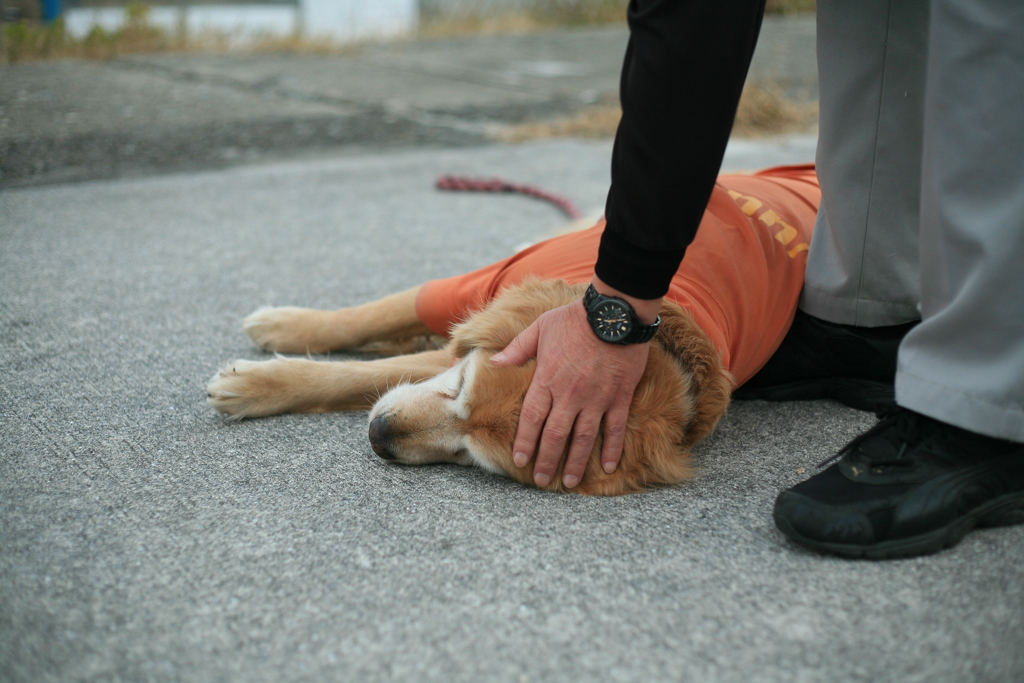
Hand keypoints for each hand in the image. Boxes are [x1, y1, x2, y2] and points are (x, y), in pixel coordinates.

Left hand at [491, 281, 657, 488]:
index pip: (532, 419)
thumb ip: (518, 349)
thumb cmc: (575, 318)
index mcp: (547, 379)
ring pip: (584, 439)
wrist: (615, 313)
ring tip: (570, 482)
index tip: (521, 460)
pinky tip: (609, 467)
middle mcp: (570, 394)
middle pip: (555, 435)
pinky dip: (612, 449)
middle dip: (547, 461)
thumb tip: (494, 363)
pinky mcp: (619, 397)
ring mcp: (596, 398)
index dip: (525, 442)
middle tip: (542, 481)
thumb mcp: (540, 328)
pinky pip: (615, 429)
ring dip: (576, 463)